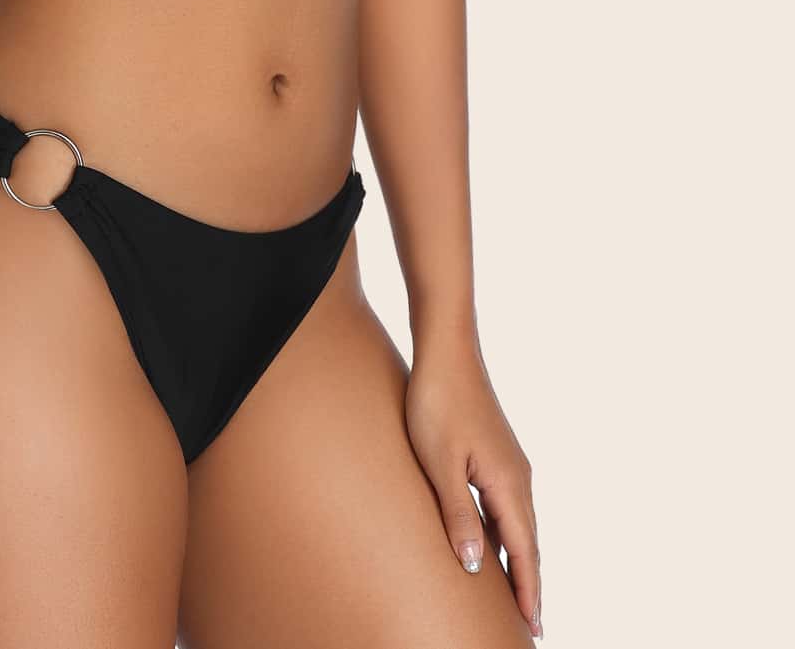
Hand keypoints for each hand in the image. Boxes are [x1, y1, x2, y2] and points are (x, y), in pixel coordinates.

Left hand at [405, 342, 541, 637]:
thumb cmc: (437, 402)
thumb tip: (478, 565)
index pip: (524, 551)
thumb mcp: (440, 463)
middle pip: (528, 543)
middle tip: (531, 626)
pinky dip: (507, 534)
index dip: (529, 591)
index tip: (534, 628)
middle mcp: (518, 476)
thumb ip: (458, 515)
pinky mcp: (497, 454)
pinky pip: (507, 506)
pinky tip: (493, 545)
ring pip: (519, 525)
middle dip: (530, 585)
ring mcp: (509, 464)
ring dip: (519, 561)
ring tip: (516, 597)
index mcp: (508, 483)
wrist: (446, 350)